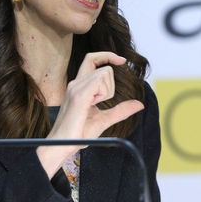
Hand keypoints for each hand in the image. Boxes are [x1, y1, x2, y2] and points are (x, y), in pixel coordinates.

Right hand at [36, 52, 143, 177]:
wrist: (61, 146)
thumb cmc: (78, 134)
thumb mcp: (104, 119)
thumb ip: (121, 110)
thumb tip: (139, 104)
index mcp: (80, 86)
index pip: (92, 59)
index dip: (107, 55)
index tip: (122, 61)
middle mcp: (76, 83)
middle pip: (103, 67)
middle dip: (111, 84)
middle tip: (100, 102)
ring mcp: (76, 88)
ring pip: (104, 73)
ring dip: (107, 91)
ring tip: (93, 106)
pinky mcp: (78, 95)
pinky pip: (99, 82)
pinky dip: (103, 93)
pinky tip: (92, 105)